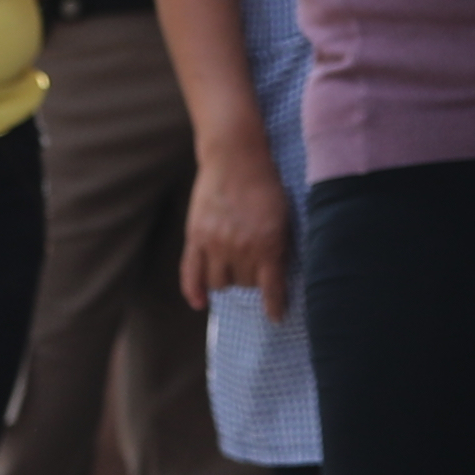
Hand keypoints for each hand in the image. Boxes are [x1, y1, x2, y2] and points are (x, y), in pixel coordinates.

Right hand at [181, 136, 294, 317]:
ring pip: (220, 283)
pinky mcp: (195, 236)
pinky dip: (194, 291)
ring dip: (229, 280)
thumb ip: (279, 246)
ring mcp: (215, 243)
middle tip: (255, 263)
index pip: (272, 287)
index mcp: (268, 243)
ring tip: (234, 268)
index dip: (275, 306)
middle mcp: (240, 248)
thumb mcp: (283, 216)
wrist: (235, 157)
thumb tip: (276, 275)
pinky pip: (191, 273)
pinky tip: (200, 303)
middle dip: (252, 279)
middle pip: (245, 284)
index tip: (276, 317)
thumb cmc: (265, 184)